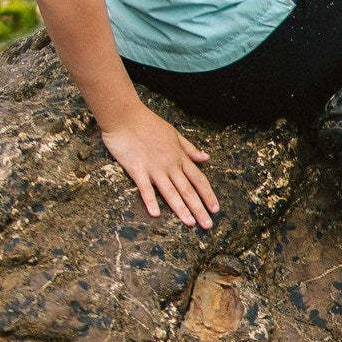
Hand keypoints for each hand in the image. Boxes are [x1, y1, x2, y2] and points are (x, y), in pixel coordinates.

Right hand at [101, 105, 217, 228]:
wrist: (125, 116)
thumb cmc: (149, 123)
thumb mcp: (175, 134)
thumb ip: (190, 148)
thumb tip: (206, 158)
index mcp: (180, 157)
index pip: (199, 179)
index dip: (208, 195)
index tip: (216, 208)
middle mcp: (170, 165)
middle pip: (188, 190)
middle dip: (199, 208)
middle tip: (208, 225)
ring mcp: (154, 168)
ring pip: (171, 192)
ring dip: (181, 208)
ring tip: (190, 223)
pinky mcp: (137, 170)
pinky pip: (145, 188)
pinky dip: (150, 201)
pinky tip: (156, 214)